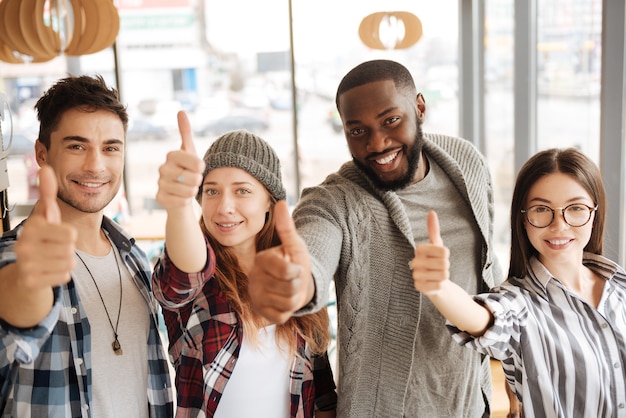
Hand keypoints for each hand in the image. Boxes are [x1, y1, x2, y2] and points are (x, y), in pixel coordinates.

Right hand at [13, 166, 76, 289]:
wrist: (25, 269)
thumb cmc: (41, 238)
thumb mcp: (46, 214)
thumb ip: (48, 193)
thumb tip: (47, 168)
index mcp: (31, 227)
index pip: (70, 234)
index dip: (69, 235)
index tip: (53, 234)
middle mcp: (24, 245)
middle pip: (71, 249)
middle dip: (68, 249)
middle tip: (53, 248)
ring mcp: (25, 265)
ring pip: (69, 263)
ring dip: (66, 262)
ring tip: (51, 259)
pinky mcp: (30, 282)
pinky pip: (64, 277)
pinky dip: (61, 275)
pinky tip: (48, 271)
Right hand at [156, 111, 204, 209]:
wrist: (180, 193)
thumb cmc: (187, 170)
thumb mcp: (189, 151)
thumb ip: (186, 132)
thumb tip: (181, 111)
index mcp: (172, 155)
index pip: (198, 163)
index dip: (202, 168)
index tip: (198, 168)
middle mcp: (162, 168)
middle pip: (194, 178)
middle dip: (198, 181)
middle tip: (192, 180)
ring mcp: (160, 183)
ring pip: (189, 191)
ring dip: (192, 191)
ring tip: (187, 187)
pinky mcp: (160, 198)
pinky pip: (182, 201)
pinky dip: (186, 201)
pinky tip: (181, 197)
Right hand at [248, 200, 313, 323]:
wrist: (294, 285)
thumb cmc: (294, 262)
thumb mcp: (294, 244)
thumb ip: (286, 227)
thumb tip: (280, 201)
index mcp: (261, 260)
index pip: (286, 271)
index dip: (297, 271)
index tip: (296, 267)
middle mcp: (254, 278)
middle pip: (289, 288)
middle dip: (298, 286)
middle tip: (293, 280)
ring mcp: (255, 296)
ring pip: (287, 303)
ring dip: (295, 298)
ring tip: (289, 290)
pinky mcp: (260, 312)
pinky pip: (282, 316)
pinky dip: (288, 311)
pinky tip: (283, 302)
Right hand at [410, 210, 449, 294]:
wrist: (433, 280)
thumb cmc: (435, 260)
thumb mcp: (436, 244)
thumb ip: (433, 229)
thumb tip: (431, 212)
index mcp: (419, 249)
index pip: (443, 251)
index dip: (446, 254)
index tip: (442, 255)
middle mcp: (415, 262)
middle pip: (444, 263)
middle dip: (446, 266)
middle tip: (439, 267)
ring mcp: (416, 275)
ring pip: (443, 275)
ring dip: (444, 276)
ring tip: (437, 275)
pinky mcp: (419, 288)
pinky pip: (439, 285)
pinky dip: (441, 285)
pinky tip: (435, 283)